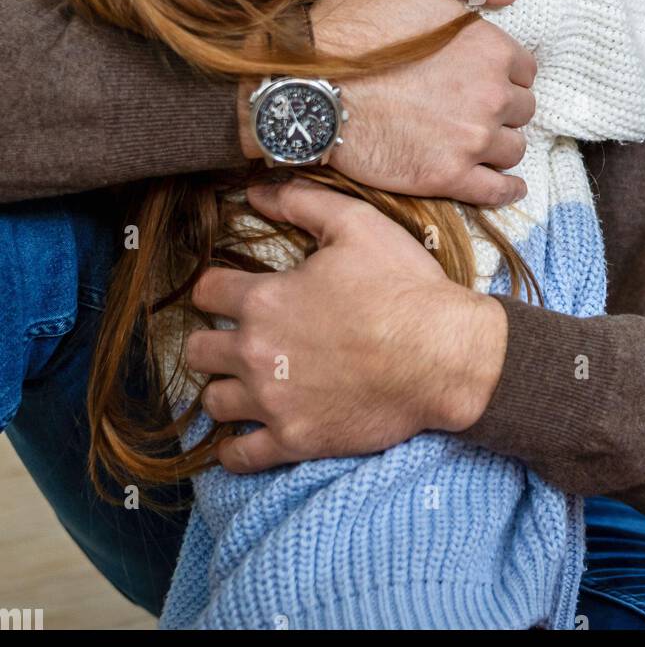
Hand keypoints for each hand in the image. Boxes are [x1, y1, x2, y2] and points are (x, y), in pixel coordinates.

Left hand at [188, 177, 508, 472]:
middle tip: (237, 340)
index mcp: (265, 300)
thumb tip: (256, 191)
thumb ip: (301, 202)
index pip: (207, 292)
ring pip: (214, 402)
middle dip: (212, 341)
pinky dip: (235, 450)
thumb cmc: (403, 288)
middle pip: (198, 350)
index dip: (217, 288)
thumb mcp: (357, 224)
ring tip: (245, 384)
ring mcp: (273, 401)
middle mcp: (257, 352)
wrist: (444, 355)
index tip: (230, 293)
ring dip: (225, 390)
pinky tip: (243, 438)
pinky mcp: (295, 440)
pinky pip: (241, 456)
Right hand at [313, 0, 535, 205]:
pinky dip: (507, 188)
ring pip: (512, 148)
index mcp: (489, 46)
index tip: (482, 76)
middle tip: (473, 106)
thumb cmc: (353, 23)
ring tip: (477, 140)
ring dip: (500, 143)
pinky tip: (507, 184)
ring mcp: (470, 140)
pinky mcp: (446, 177)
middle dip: (503, 107)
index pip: (524, 68)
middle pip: (521, 109)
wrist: (305, 84)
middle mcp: (490, 95)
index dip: (503, 71)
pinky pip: (497, 190)